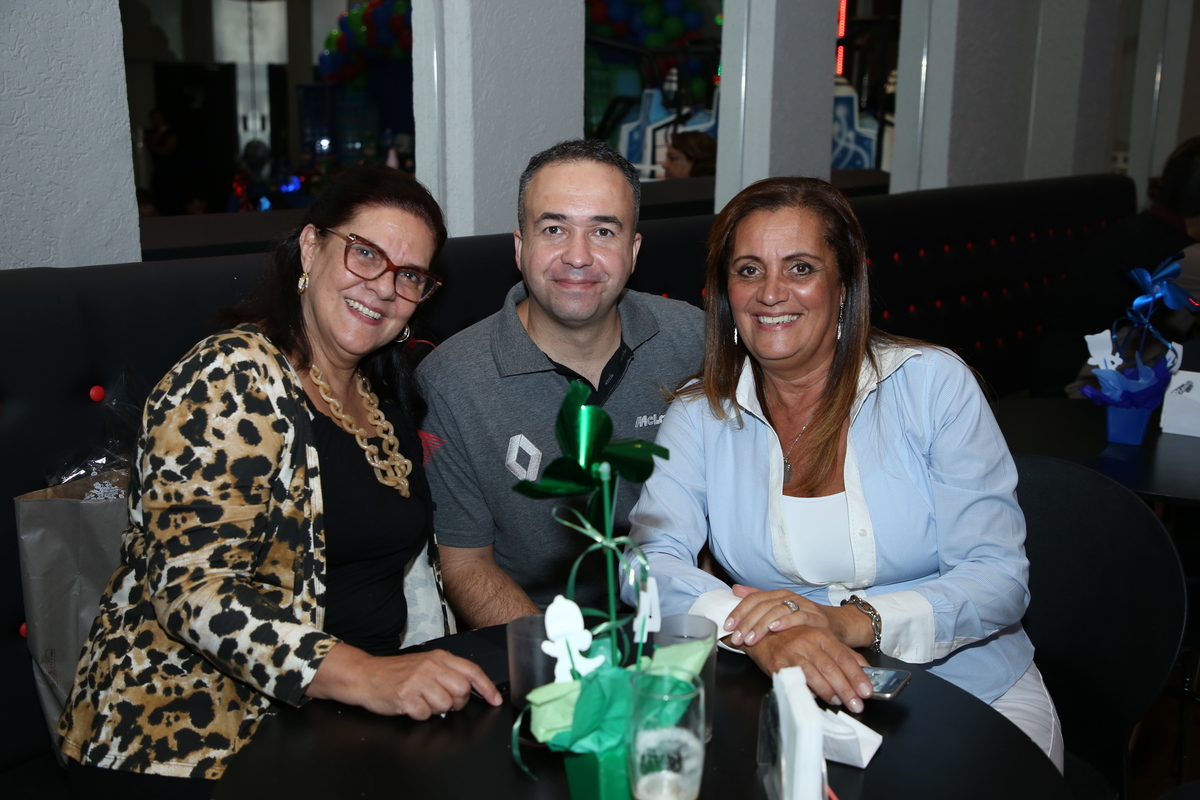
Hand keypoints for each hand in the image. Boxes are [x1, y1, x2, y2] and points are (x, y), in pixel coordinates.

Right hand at [308, 644, 501, 718]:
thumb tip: (470, 688)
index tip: (495, 700)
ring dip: (436, 709)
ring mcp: (418, 682)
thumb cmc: (397, 672)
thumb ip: (447, 672)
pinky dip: (420, 714)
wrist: (366, 675)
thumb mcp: (425, 664)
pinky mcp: (406, 697)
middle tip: (444, 702)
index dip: (487, 687)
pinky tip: (411, 705)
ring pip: (446, 706)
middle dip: (457, 703)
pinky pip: (426, 715)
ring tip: (422, 701)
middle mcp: (430, 667)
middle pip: (462, 691)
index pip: (472, 671)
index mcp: (439, 657)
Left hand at [724, 585, 874, 649]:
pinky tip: (774, 629)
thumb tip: (734, 589)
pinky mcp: (815, 617)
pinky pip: (798, 617)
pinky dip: (785, 622)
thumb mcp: (778, 610)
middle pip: (762, 606)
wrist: (836, 626)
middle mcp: (788, 597)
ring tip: (750, 638)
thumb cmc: (803, 620)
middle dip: (747, 623)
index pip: (753, 598)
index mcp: (777, 595)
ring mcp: (802, 605)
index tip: (727, 626)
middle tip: (737, 638)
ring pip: (777, 611)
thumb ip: (757, 599)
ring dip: (761, 626)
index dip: (739, 611)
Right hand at [742, 625, 872, 712]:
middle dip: (846, 689)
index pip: (844, 657)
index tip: (866, 691)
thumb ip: (844, 653)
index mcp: (821, 635)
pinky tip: (815, 697)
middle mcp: (808, 642)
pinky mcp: (778, 664)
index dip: (856, 676)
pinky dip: (807, 690)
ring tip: (838, 702)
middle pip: (831, 668)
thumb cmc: (794, 637)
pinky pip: (795, 680)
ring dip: (828, 692)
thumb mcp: (821, 639)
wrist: (763, 632)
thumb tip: (866, 669)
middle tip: (856, 705)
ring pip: (814, 675)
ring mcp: (792, 653)